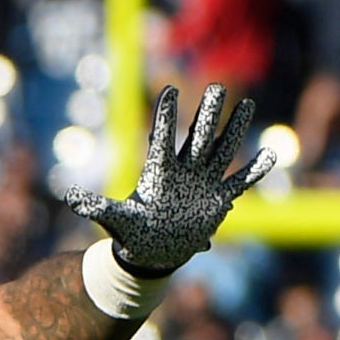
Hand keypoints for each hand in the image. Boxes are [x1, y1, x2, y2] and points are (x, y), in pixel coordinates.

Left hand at [61, 85, 277, 276]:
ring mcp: (203, 183)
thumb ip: (96, 206)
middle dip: (208, 113)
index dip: (164, 116)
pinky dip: (254, 171)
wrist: (152, 253)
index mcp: (159, 172)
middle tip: (216, 86)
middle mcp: (184, 171)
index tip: (168, 90)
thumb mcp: (115, 219)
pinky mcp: (218, 200)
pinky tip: (271, 154)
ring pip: (222, 150)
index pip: (161, 138)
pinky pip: (240, 182)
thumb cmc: (133, 233)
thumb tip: (69, 199)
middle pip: (197, 136)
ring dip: (234, 130)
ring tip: (247, 103)